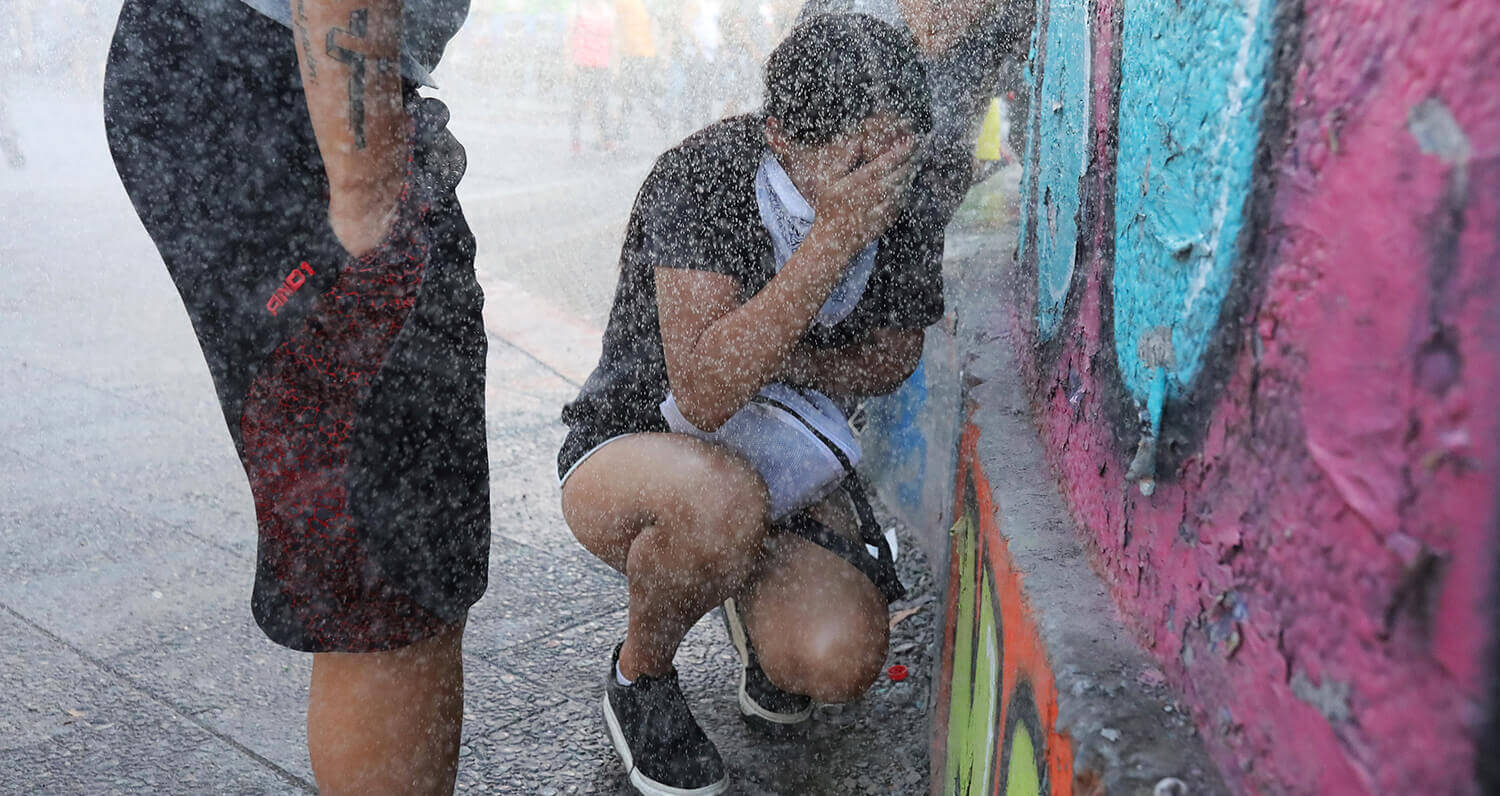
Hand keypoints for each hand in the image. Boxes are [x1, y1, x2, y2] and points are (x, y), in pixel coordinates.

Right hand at [808, 134, 917, 256]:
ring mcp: (882, 206)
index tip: (911, 141)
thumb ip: (844, 160)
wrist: (832, 240)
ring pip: (904, 186)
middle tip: (920, 149)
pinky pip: (902, 202)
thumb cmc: (828, 209)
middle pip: (901, 172)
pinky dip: (907, 192)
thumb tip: (857, 141)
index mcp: (860, 179)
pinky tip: (907, 185)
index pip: (888, 160)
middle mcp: (874, 192)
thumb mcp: (827, 180)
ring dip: (911, 174)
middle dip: (912, 159)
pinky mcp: (887, 219)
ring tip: (917, 163)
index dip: (902, 149)